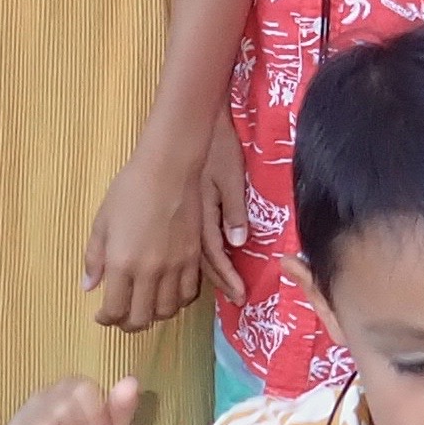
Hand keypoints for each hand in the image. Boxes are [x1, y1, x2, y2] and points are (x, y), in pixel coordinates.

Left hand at [85, 152, 203, 331]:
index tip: (101, 315)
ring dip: (153, 315)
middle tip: (122, 318)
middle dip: (128, 324)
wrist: (168, 169)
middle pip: (141, 318)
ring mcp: (175, 267)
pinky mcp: (194, 259)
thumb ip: (95, 257)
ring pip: (167, 311)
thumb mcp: (102, 222)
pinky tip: (168, 294)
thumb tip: (88, 287)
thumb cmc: (129, 190)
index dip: (106, 319)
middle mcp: (149, 272)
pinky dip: (177, 302)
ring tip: (145, 307)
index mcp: (122, 263)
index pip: (114, 310)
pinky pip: (189, 295)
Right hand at [195, 126, 248, 302]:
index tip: (240, 295)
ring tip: (224, 288)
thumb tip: (236, 242)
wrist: (195, 126)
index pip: (215, 254)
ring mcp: (185, 216)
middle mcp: (192, 220)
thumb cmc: (220, 147)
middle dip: (222, 280)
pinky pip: (186, 241)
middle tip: (237, 299)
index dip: (227, 276)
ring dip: (209, 272)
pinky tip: (200, 266)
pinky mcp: (183, 210)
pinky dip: (195, 257)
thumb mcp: (230, 178)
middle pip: (204, 259)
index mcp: (204, 213)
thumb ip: (233, 211)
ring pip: (192, 254)